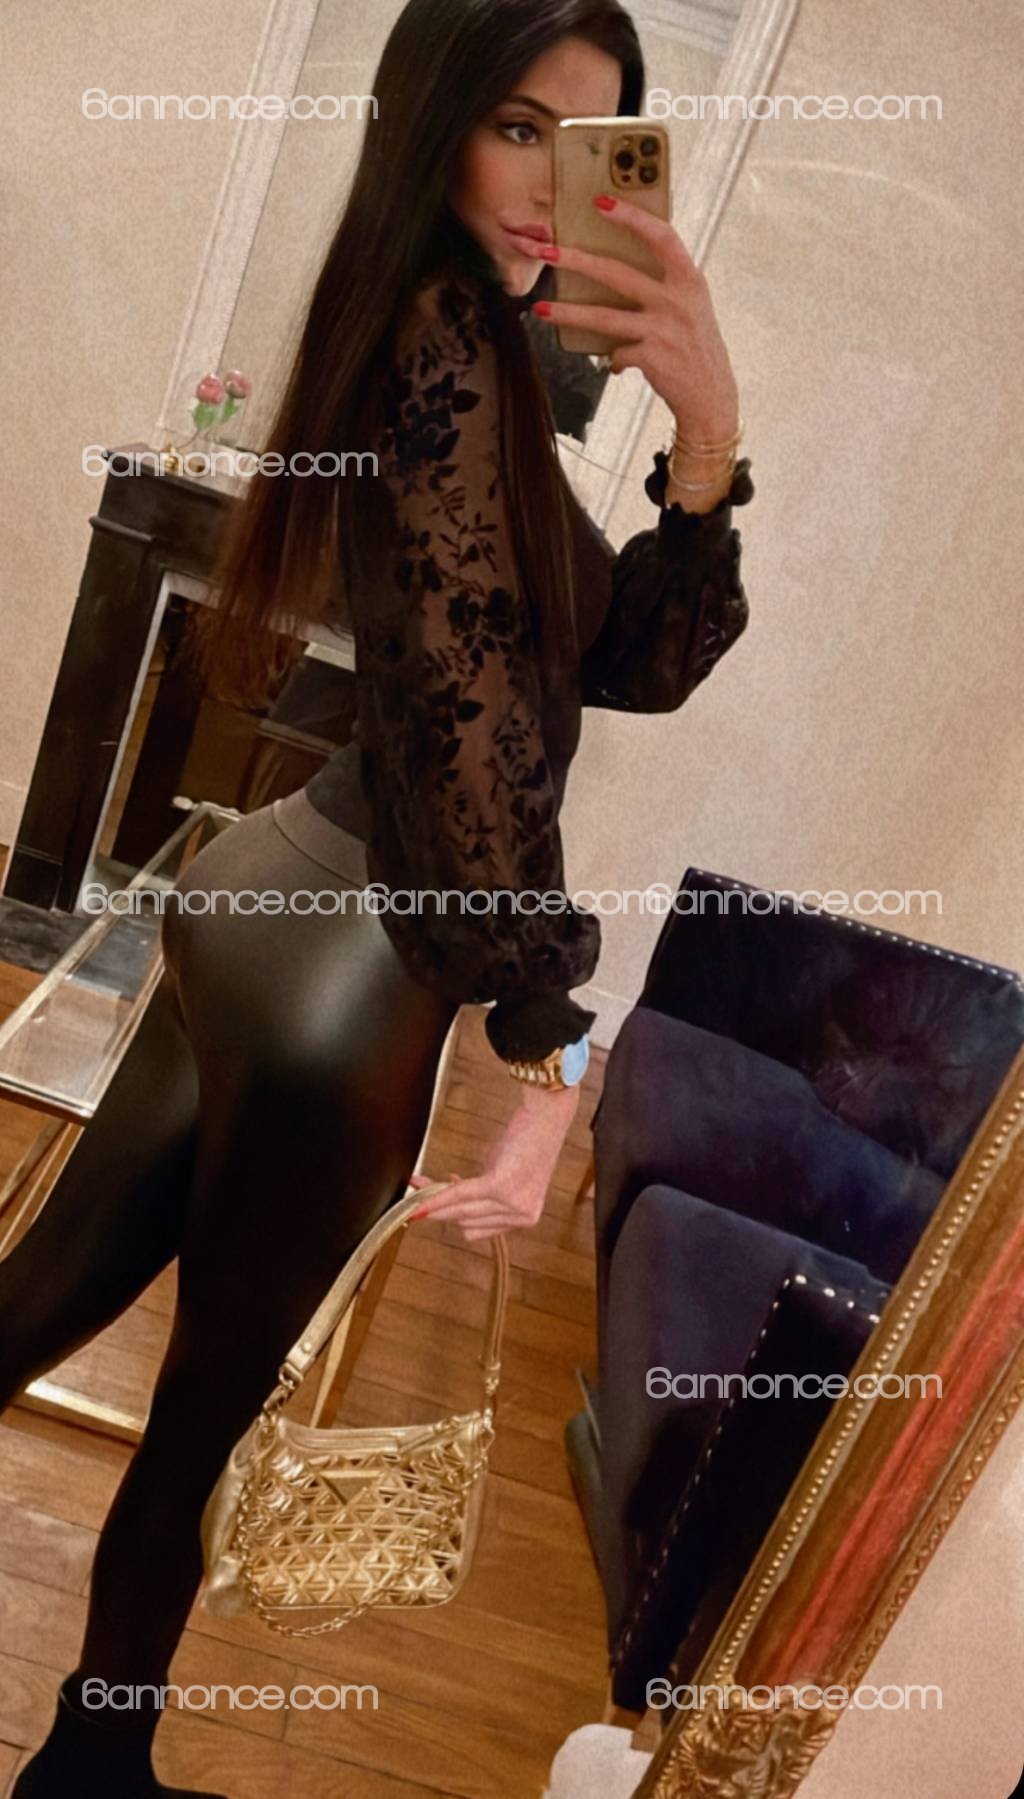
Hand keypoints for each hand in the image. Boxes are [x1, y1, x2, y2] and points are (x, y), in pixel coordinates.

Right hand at [406, 1081, 579, 1243]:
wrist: (545, 1118)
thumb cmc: (525, 1142)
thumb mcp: (501, 1175)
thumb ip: (478, 1194)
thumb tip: (443, 1202)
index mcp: (525, 1218)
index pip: (477, 1230)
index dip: (455, 1216)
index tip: (437, 1203)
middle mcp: (522, 1216)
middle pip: (465, 1222)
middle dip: (439, 1208)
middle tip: (417, 1194)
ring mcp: (514, 1203)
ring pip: (460, 1211)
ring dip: (435, 1200)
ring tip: (418, 1184)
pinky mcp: (502, 1185)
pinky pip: (460, 1193)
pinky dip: (438, 1195)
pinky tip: (421, 1193)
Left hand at [515, 194, 738, 446]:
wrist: (711, 396)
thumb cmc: (695, 348)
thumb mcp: (692, 307)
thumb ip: (666, 286)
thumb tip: (619, 269)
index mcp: (690, 280)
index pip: (661, 236)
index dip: (632, 217)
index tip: (601, 202)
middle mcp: (677, 301)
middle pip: (617, 273)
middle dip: (576, 260)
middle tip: (546, 252)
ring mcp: (663, 329)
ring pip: (604, 316)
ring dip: (568, 312)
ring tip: (541, 308)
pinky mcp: (651, 357)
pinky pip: (616, 353)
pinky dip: (612, 359)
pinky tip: (615, 365)